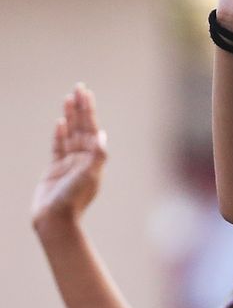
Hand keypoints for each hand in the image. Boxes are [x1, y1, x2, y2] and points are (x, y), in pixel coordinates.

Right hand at [32, 84, 107, 229]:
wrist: (56, 220)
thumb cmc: (74, 200)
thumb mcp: (89, 176)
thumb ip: (97, 155)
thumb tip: (102, 135)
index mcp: (93, 160)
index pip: (91, 129)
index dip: (89, 110)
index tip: (86, 93)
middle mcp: (83, 160)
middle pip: (82, 128)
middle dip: (81, 108)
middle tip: (79, 88)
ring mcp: (69, 164)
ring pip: (70, 134)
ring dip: (70, 117)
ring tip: (69, 99)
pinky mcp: (55, 170)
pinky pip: (58, 147)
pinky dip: (60, 134)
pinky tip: (61, 123)